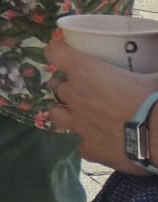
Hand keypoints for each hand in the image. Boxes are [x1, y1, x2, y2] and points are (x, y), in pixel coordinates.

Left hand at [46, 31, 157, 172]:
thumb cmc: (155, 99)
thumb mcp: (155, 73)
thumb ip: (155, 54)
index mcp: (84, 70)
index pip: (54, 53)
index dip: (58, 52)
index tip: (66, 53)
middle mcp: (74, 95)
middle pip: (57, 85)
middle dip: (68, 85)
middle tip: (86, 87)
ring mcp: (78, 124)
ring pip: (56, 114)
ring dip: (66, 111)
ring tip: (83, 113)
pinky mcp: (89, 149)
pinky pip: (80, 143)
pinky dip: (88, 140)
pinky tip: (101, 140)